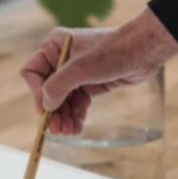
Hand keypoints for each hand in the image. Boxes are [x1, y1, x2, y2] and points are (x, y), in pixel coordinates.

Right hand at [20, 9, 177, 135]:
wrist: (144, 51)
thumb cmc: (113, 51)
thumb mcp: (81, 68)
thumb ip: (58, 86)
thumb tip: (45, 105)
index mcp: (54, 46)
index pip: (33, 73)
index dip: (37, 93)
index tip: (46, 110)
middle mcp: (62, 59)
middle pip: (48, 90)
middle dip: (52, 110)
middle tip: (56, 130)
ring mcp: (76, 73)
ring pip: (63, 100)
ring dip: (64, 117)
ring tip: (68, 132)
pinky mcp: (90, 83)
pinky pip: (77, 103)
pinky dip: (76, 116)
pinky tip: (76, 128)